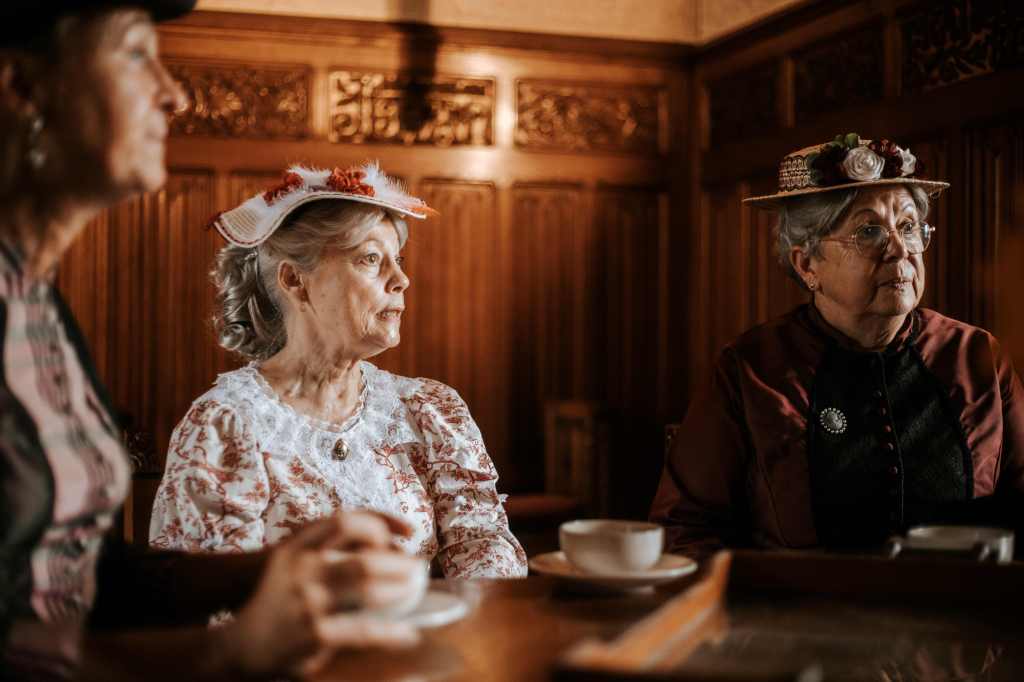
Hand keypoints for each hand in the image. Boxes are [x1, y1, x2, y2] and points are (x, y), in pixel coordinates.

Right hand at [219, 511, 424, 676]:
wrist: (240, 644)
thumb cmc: (277, 599)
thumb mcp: (291, 562)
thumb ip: (325, 547)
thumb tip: (387, 547)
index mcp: (297, 546)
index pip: (346, 521)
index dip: (381, 523)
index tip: (406, 532)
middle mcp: (302, 569)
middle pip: (364, 558)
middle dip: (399, 564)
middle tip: (418, 568)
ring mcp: (309, 602)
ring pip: (368, 590)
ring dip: (400, 590)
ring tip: (416, 592)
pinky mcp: (316, 633)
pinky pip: (365, 630)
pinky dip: (392, 632)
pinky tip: (409, 633)